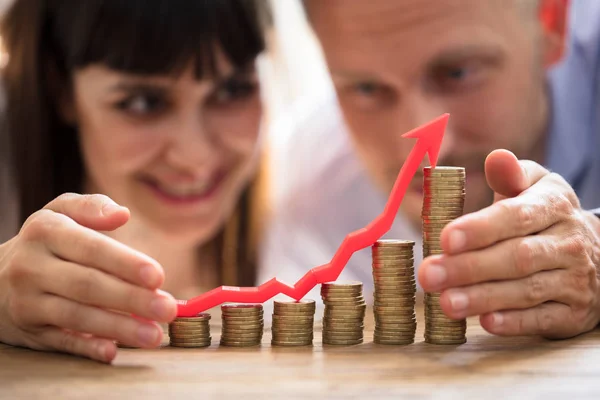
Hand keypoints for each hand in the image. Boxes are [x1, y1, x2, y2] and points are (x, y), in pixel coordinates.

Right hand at [0, 193, 177, 362]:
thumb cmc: (46, 241)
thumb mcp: (60, 212)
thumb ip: (92, 207)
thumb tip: (122, 214)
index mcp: (46, 232)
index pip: (91, 248)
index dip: (125, 263)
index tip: (157, 276)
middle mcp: (33, 266)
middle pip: (87, 285)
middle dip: (131, 299)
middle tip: (167, 309)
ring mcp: (28, 301)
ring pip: (76, 316)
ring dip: (118, 328)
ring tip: (154, 335)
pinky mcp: (30, 330)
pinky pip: (60, 341)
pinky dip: (86, 347)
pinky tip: (112, 351)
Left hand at [418, 150, 599, 338]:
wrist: (597, 256)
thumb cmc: (545, 217)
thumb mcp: (534, 188)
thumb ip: (511, 175)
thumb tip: (496, 158)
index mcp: (553, 206)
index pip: (516, 216)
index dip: (480, 228)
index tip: (445, 238)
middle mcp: (568, 243)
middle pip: (516, 256)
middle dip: (469, 268)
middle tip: (429, 275)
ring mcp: (574, 280)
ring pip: (526, 290)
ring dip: (483, 297)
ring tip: (445, 303)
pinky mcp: (572, 312)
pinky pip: (543, 320)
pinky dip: (514, 323)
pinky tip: (485, 322)